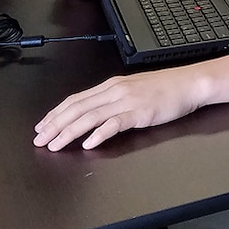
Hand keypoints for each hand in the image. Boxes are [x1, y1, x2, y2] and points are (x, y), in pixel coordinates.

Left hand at [33, 68, 201, 150]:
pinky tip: (89, 144)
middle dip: (55, 125)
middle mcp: (114, 91)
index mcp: (111, 85)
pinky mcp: (139, 113)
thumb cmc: (164, 88)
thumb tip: (94, 115)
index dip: (56, 113)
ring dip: (69, 132)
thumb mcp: (133, 90)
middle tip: (39, 140)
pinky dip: (99, 133)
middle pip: (77, 108)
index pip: (76, 99)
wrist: (188, 83)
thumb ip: (113, 100)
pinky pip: (115, 124)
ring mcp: (126, 101)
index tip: (42, 126)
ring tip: (55, 145)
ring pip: (90, 117)